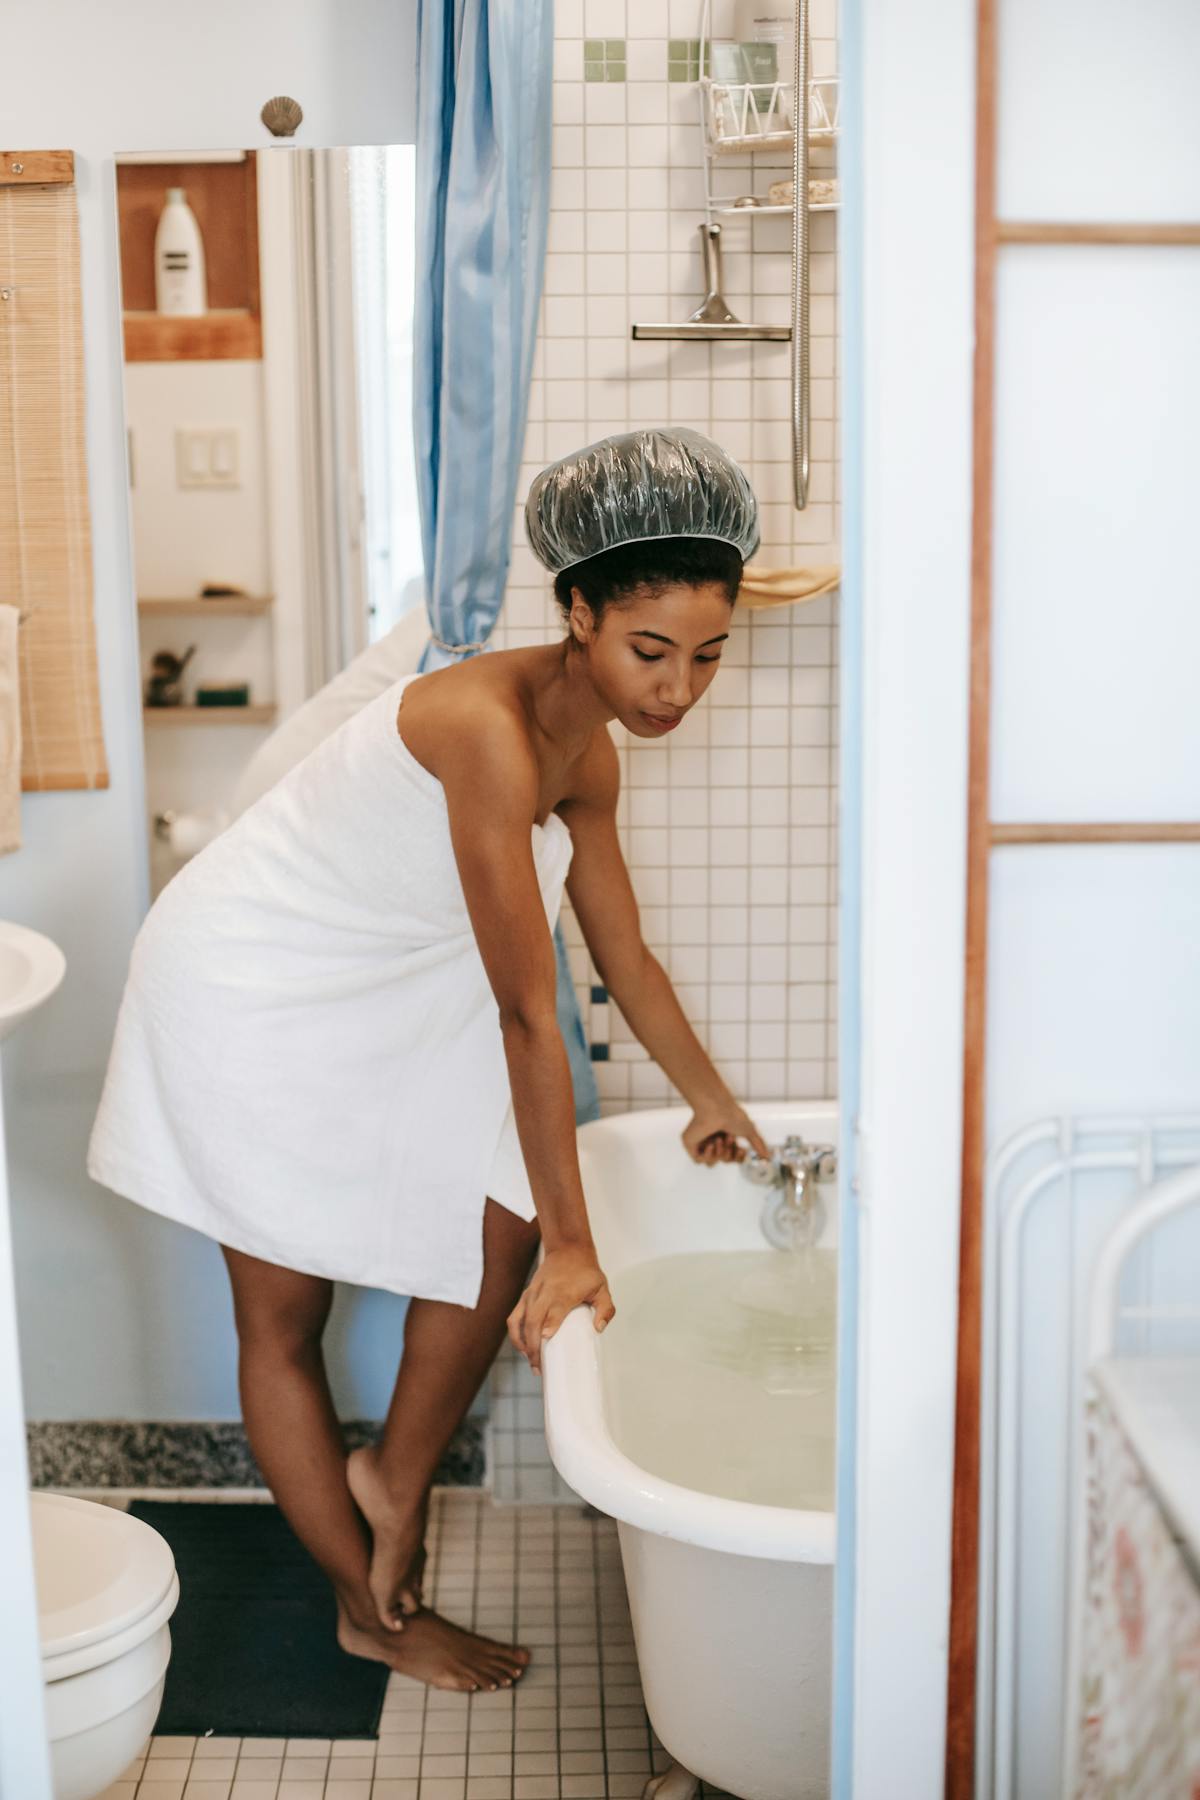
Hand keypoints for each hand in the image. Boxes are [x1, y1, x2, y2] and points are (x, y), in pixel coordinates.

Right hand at [506, 1244, 615, 1375]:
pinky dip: (515, 1333)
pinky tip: (522, 1347)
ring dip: (522, 1343)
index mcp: (563, 1292)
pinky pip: (514, 1317)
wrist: (567, 1249)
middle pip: (533, 1321)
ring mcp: (532, 1294)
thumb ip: (606, 1308)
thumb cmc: (586, 1271)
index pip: (553, 1311)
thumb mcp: (602, 1287)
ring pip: (519, 1320)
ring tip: (531, 1361)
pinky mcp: (526, 1296)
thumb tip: (599, 1329)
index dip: (548, 1326)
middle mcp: (544, 1294)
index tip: (545, 1341)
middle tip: (539, 1367)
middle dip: (533, 1346)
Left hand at [682, 1098, 770, 1165]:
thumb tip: (767, 1156)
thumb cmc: (732, 1116)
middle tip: (729, 1139)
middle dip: (728, 1153)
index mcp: (725, 1137)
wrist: (717, 1109)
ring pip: (712, 1162)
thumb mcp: (750, 1130)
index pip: (732, 1156)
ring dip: (719, 1153)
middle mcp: (714, 1140)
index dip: (737, 1157)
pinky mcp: (691, 1145)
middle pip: (723, 1160)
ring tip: (719, 1139)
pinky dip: (707, 1155)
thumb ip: (758, 1144)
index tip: (742, 1150)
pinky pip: (699, 1160)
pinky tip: (710, 1144)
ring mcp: (702, 1142)